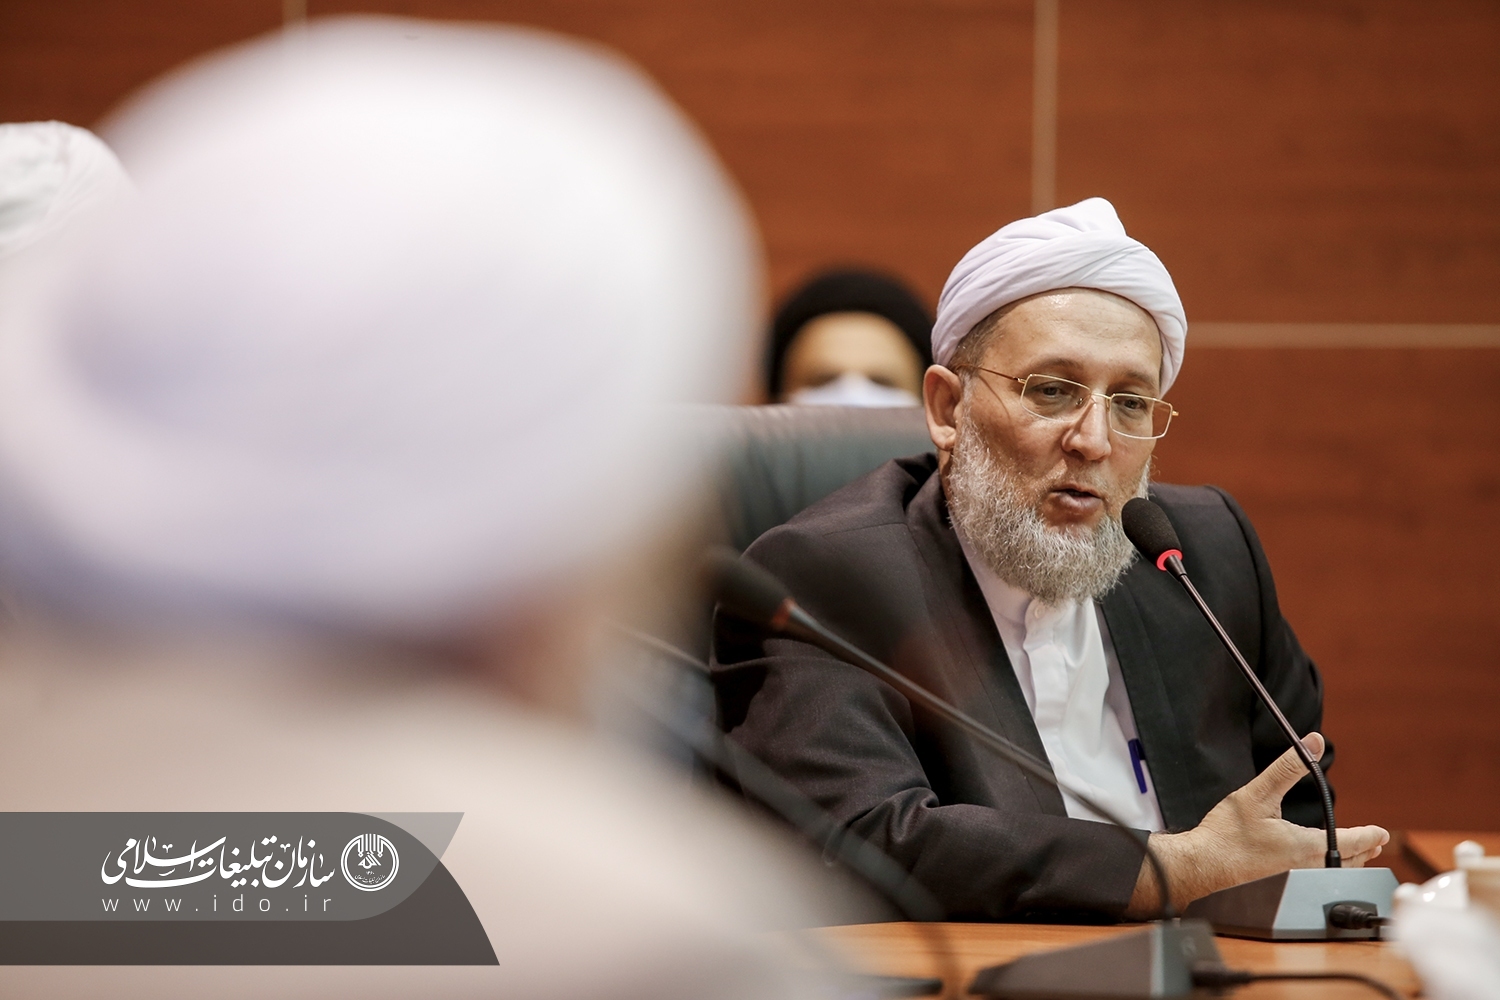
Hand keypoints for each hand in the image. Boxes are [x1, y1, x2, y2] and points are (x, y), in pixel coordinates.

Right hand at [1125, 733, 1388, 917]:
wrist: (1202, 863)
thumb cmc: (1227, 832)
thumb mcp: (1258, 793)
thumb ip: (1288, 767)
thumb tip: (1314, 742)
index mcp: (1307, 846)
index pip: (1351, 842)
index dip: (1369, 835)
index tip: (1382, 833)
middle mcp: (1306, 866)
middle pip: (1347, 860)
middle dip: (1364, 850)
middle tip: (1377, 842)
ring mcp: (1293, 877)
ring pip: (1333, 871)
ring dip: (1350, 861)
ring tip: (1356, 854)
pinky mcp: (1280, 881)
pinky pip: (1317, 875)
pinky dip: (1330, 867)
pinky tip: (1318, 861)